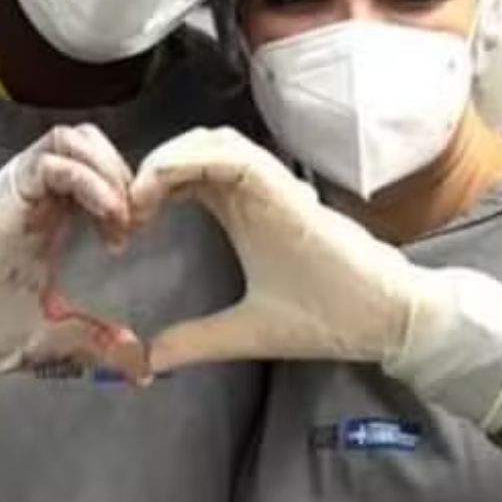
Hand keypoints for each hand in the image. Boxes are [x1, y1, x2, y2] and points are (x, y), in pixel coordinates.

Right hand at [0, 124, 146, 380]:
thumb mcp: (46, 337)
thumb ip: (92, 341)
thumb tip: (140, 365)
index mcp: (47, 223)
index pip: (97, 174)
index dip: (127, 194)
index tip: (132, 239)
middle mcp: (35, 199)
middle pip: (91, 145)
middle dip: (125, 175)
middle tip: (132, 224)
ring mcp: (19, 192)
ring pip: (76, 139)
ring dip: (110, 171)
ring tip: (119, 218)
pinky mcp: (3, 192)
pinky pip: (54, 159)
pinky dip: (91, 178)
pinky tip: (105, 216)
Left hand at [129, 127, 501, 429]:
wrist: (383, 321)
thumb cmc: (326, 316)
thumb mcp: (244, 332)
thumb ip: (196, 342)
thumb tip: (149, 360)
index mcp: (241, 212)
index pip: (183, 176)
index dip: (145, 190)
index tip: (121, 229)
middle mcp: (254, 191)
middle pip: (189, 149)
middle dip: (146, 170)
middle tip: (118, 210)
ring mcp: (272, 187)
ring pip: (209, 141)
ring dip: (165, 159)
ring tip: (136, 197)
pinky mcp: (287, 192)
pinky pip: (233, 157)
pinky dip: (193, 160)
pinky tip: (162, 185)